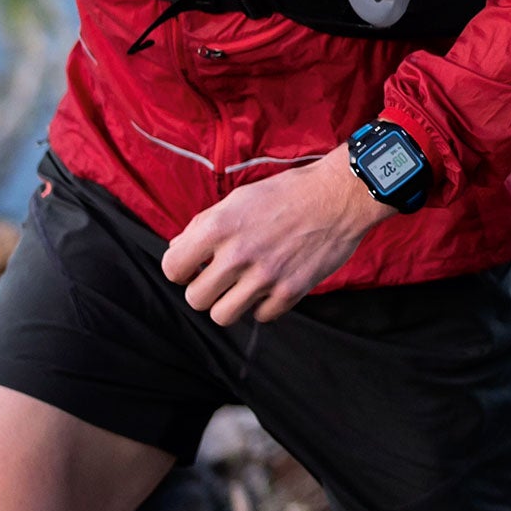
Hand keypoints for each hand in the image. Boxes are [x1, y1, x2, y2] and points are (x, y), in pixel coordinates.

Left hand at [162, 149, 393, 325]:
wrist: (338, 196)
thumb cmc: (287, 193)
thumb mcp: (239, 198)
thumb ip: (204, 225)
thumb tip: (178, 249)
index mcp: (219, 226)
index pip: (172, 268)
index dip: (180, 269)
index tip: (193, 267)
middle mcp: (238, 254)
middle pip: (195, 299)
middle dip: (204, 289)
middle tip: (219, 278)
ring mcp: (265, 277)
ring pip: (222, 316)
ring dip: (229, 303)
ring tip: (242, 286)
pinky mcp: (290, 292)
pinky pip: (260, 317)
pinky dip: (264, 305)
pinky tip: (271, 285)